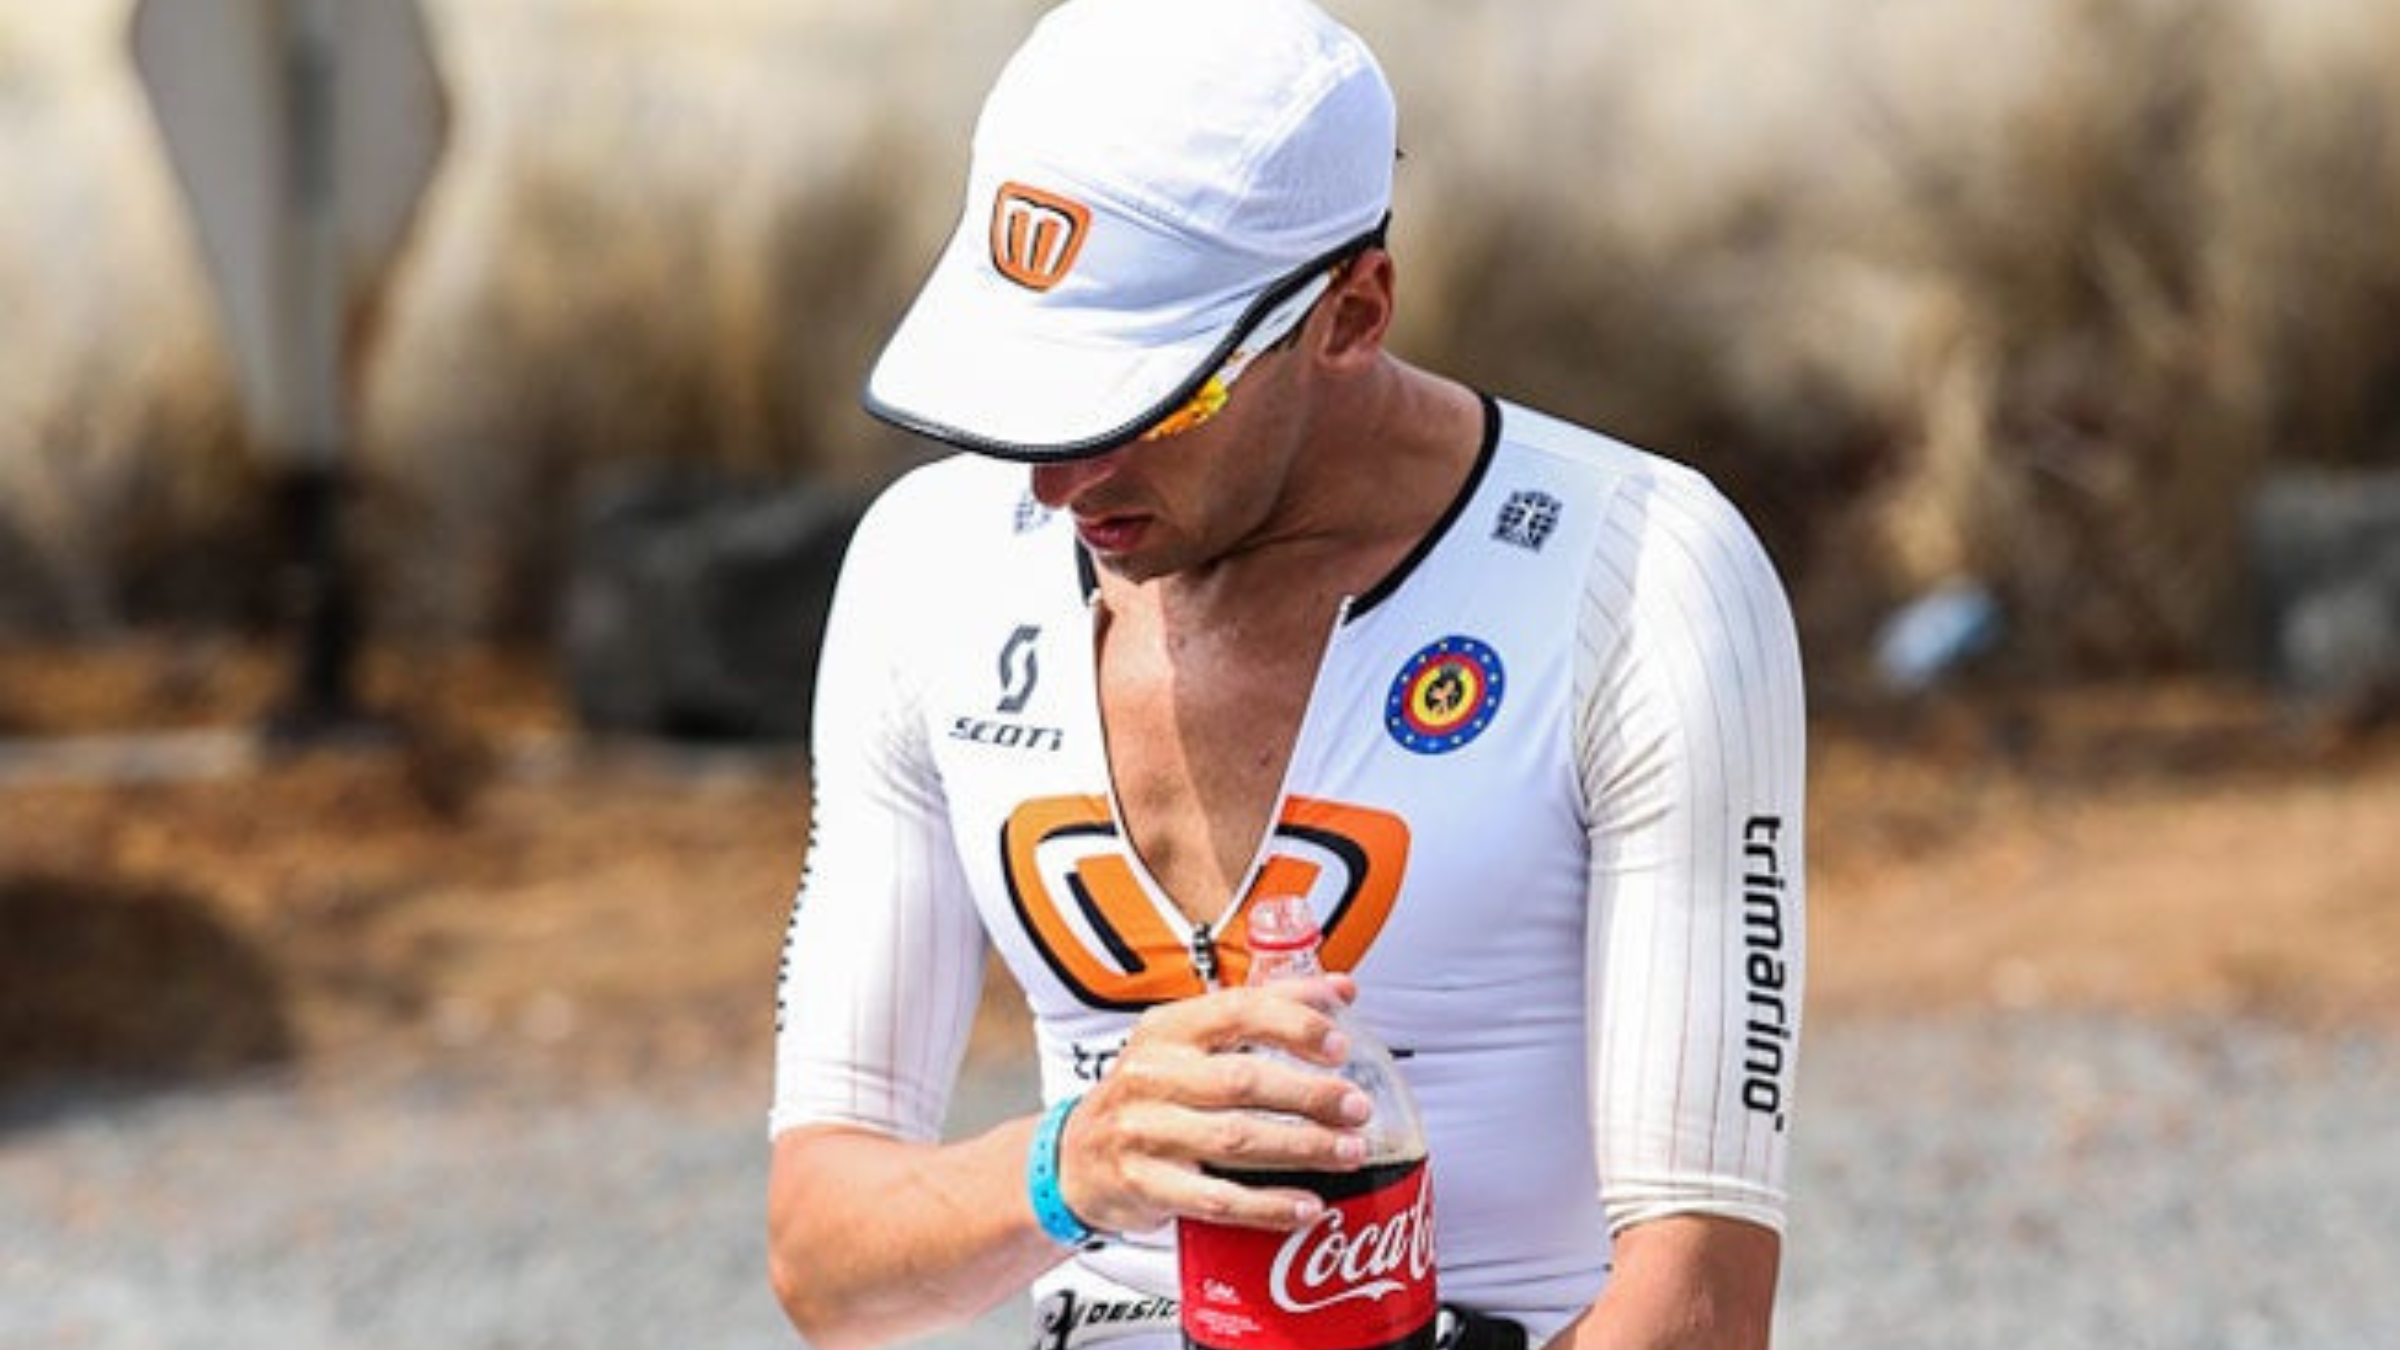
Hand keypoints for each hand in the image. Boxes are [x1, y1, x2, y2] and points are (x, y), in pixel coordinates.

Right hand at [1058, 974, 1375, 1234]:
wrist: (1075, 1158)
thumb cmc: (1150, 1093)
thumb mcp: (1189, 1042)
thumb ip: (1262, 1012)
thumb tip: (1340, 990)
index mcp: (1168, 1030)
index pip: (1237, 1011)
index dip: (1294, 1024)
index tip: (1340, 1042)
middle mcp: (1152, 1075)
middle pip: (1243, 1080)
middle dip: (1309, 1095)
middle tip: (1357, 1106)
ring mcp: (1144, 1131)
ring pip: (1236, 1139)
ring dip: (1302, 1147)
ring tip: (1348, 1151)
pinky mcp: (1145, 1184)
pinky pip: (1216, 1198)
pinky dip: (1267, 1205)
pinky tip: (1305, 1205)